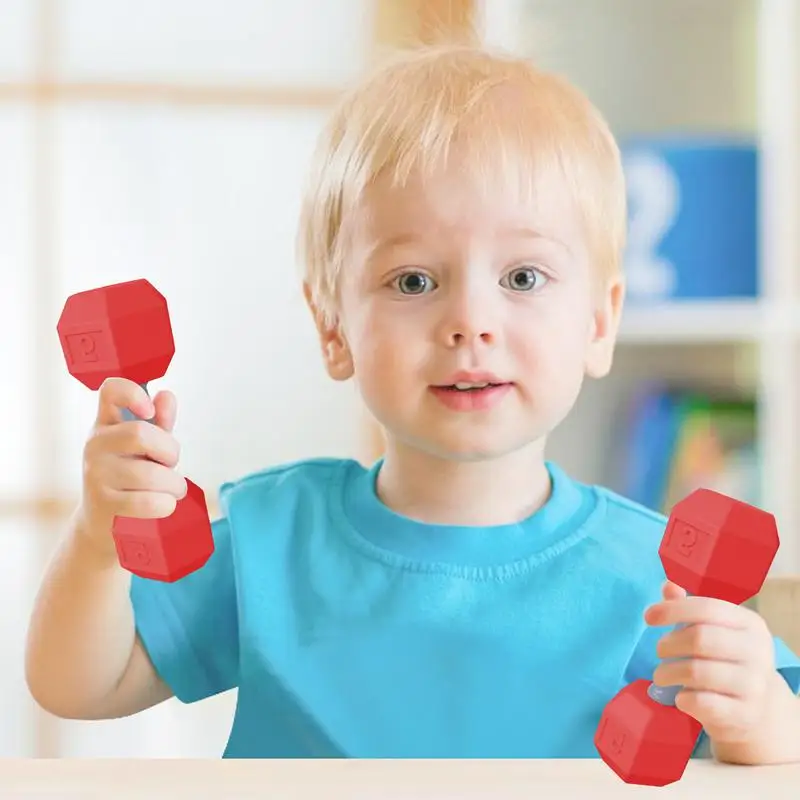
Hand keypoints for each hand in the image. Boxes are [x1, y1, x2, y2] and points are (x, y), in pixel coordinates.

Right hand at [80, 377, 187, 555]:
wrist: (103, 523)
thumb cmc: (131, 477)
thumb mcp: (146, 447)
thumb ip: (160, 422)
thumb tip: (166, 396)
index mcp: (107, 423)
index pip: (110, 390)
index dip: (133, 394)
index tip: (149, 410)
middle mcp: (95, 445)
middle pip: (140, 434)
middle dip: (170, 451)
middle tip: (171, 464)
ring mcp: (95, 475)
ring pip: (151, 474)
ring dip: (175, 485)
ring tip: (174, 490)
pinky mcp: (103, 505)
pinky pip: (148, 502)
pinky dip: (167, 504)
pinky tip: (165, 504)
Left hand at [645, 580, 776, 744]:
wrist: (758, 709)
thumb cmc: (726, 660)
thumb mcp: (714, 630)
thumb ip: (689, 607)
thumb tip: (669, 586)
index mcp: (750, 624)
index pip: (707, 608)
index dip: (673, 610)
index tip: (648, 616)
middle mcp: (758, 652)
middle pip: (700, 639)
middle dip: (669, 644)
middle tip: (659, 650)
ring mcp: (755, 685)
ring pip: (697, 672)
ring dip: (668, 672)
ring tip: (661, 674)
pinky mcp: (745, 714)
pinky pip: (702, 702)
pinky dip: (683, 698)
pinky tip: (680, 696)